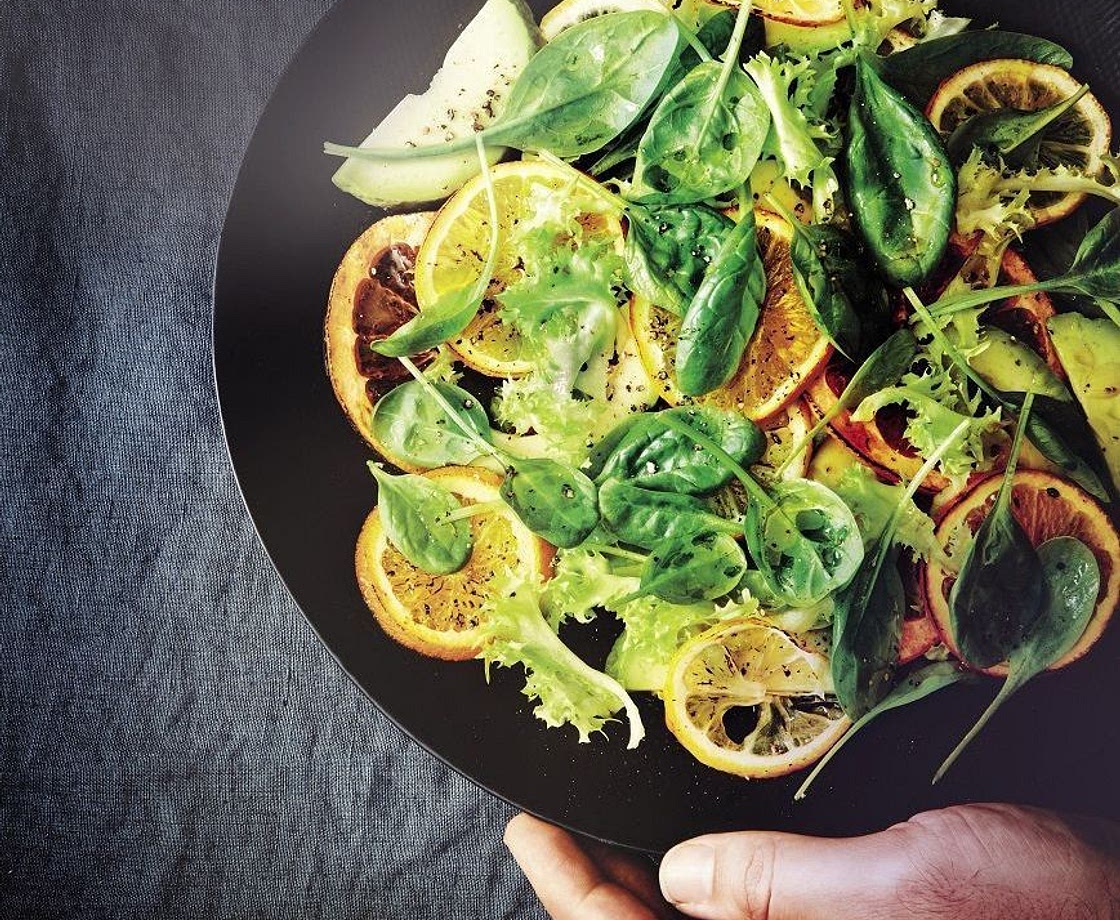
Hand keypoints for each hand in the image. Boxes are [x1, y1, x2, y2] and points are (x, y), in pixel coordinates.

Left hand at [505, 803, 1119, 918]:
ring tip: (597, 836)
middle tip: (546, 828)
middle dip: (596, 896)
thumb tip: (678, 881)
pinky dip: (706, 897)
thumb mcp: (906, 891)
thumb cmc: (1042, 918)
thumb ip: (782, 891)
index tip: (528, 830)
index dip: (575, 894)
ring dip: (645, 896)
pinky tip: (689, 860)